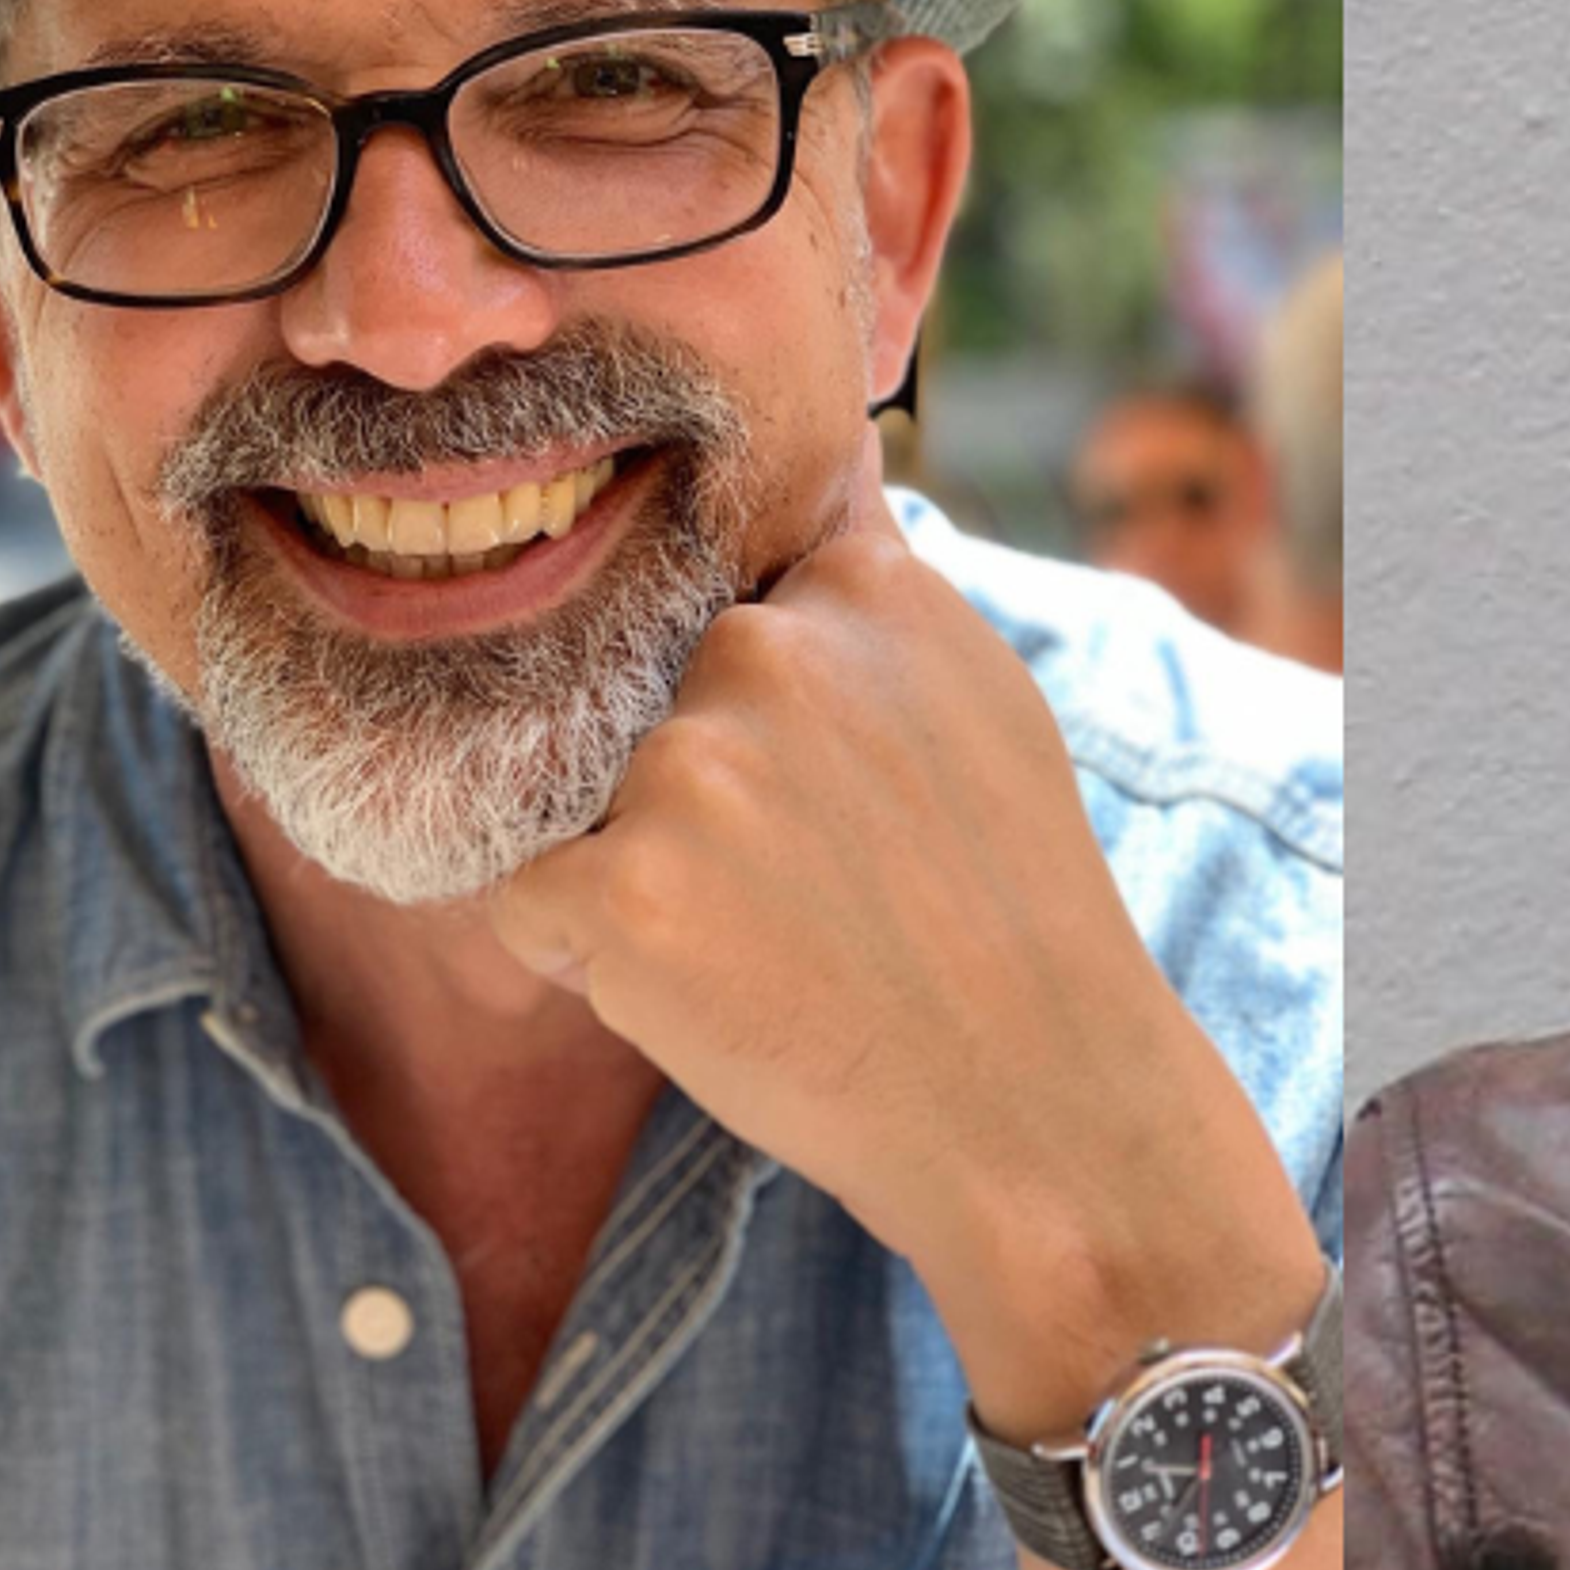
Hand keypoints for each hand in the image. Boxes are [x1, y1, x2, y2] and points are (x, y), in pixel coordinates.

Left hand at [490, 452, 1321, 1433]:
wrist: (1040, 1107)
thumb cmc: (1017, 917)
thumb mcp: (986, 703)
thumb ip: (880, 592)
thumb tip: (831, 461)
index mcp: (864, 590)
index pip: (726, 577)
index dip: (746, 685)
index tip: (807, 768)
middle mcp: (770, 652)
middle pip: (651, 697)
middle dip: (696, 785)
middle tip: (810, 887)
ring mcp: (689, 769)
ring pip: (594, 800)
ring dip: (647, 873)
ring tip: (774, 948)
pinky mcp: (621, 894)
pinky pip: (530, 900)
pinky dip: (585, 956)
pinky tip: (706, 993)